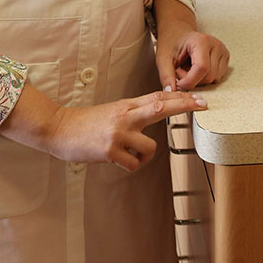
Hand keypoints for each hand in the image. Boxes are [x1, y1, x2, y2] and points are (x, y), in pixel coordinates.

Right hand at [50, 90, 207, 171]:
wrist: (60, 128)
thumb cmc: (87, 122)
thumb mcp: (113, 111)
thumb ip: (133, 112)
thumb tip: (155, 113)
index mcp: (127, 105)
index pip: (159, 97)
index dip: (181, 96)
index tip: (199, 97)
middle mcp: (125, 116)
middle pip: (161, 107)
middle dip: (183, 105)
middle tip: (202, 104)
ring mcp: (118, 133)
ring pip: (150, 147)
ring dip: (144, 155)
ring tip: (129, 154)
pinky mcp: (110, 150)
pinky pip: (133, 164)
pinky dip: (130, 165)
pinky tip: (117, 160)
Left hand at [153, 0, 229, 91]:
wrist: (179, 32)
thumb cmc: (171, 43)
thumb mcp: (163, 58)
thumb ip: (166, 76)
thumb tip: (171, 92)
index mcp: (201, 41)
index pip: (202, 68)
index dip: (189, 81)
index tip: (177, 82)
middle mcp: (216, 45)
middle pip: (208, 76)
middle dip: (192, 80)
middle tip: (180, 71)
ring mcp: (223, 51)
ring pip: (214, 79)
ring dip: (199, 80)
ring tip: (188, 69)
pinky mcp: (225, 58)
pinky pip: (217, 77)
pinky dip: (205, 78)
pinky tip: (196, 69)